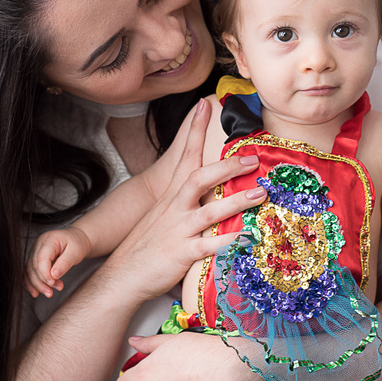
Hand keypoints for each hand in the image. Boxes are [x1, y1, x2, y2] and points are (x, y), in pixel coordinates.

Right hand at [25, 228, 89, 297]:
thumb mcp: (76, 252)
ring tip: (48, 293)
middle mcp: (39, 244)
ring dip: (37, 284)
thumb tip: (54, 275)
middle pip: (34, 265)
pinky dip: (31, 283)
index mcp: (49, 239)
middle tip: (52, 293)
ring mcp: (35, 250)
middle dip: (42, 282)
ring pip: (29, 270)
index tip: (53, 284)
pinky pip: (29, 271)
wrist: (76, 239)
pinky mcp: (34, 258)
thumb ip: (65, 263)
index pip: (42, 258)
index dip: (45, 273)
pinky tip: (36, 292)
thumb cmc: (77, 244)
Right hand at [105, 99, 265, 302]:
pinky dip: (229, 243)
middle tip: (252, 158)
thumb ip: (186, 201)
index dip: (193, 130)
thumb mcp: (163, 215)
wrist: (122, 275)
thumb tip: (210, 187)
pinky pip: (209, 246)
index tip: (204, 105)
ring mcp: (178, 230)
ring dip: (236, 201)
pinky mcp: (182, 253)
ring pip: (209, 210)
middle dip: (227, 165)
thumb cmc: (147, 245)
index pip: (184, 155)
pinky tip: (247, 239)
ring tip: (260, 194)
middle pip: (200, 177)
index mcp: (172, 196)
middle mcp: (175, 208)